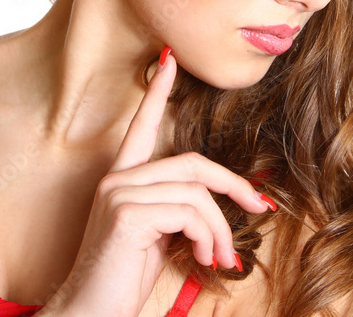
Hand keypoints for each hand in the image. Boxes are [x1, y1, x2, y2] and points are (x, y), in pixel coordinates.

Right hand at [40, 47, 274, 316]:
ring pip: (197, 192)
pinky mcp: (126, 212)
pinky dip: (208, 236)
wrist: (91, 314)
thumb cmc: (123, 280)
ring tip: (220, 258)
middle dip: (234, 185)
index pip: (142, 127)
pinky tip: (203, 258)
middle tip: (260, 208)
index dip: (157, 93)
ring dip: (220, 229)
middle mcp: (118, 179)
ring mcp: (119, 192)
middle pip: (193, 163)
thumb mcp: (159, 236)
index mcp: (123, 180)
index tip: (169, 61)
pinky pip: (189, 211)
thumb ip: (179, 209)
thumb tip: (223, 200)